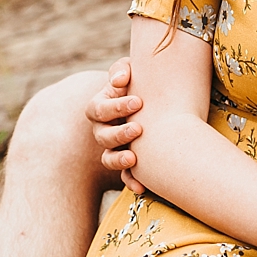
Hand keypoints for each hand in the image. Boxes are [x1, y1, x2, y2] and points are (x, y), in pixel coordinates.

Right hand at [87, 57, 144, 191]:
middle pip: (102, 136)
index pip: (99, 109)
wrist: (158, 103)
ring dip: (119, 159)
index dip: (116, 107)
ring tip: (135, 157)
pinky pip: (124, 177)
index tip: (139, 102)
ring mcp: (114, 149)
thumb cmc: (141, 83)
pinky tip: (142, 186)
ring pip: (108, 158)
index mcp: (101, 107)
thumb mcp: (131, 73)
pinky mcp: (129, 164)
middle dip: (119, 133)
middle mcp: (103, 129)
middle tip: (139, 129)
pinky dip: (131, 182)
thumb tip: (121, 79)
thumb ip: (123, 70)